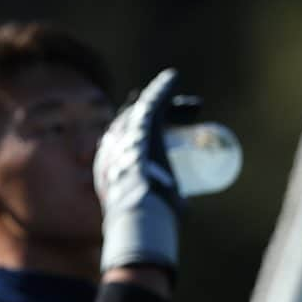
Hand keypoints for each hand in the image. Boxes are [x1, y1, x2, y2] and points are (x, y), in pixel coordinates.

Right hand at [93, 69, 181, 274]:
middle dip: (162, 118)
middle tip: (187, 123)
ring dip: (170, 105)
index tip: (170, 139)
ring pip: (146, 111)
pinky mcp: (141, 127)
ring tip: (194, 108)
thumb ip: (159, 214)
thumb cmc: (144, 222)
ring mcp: (124, 136)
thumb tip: (179, 213)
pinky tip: (173, 78)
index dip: (145, 135)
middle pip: (136, 123)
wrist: (139, 212)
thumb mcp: (147, 216)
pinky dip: (164, 89)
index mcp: (107, 166)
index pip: (125, 142)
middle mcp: (110, 146)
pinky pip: (151, 101)